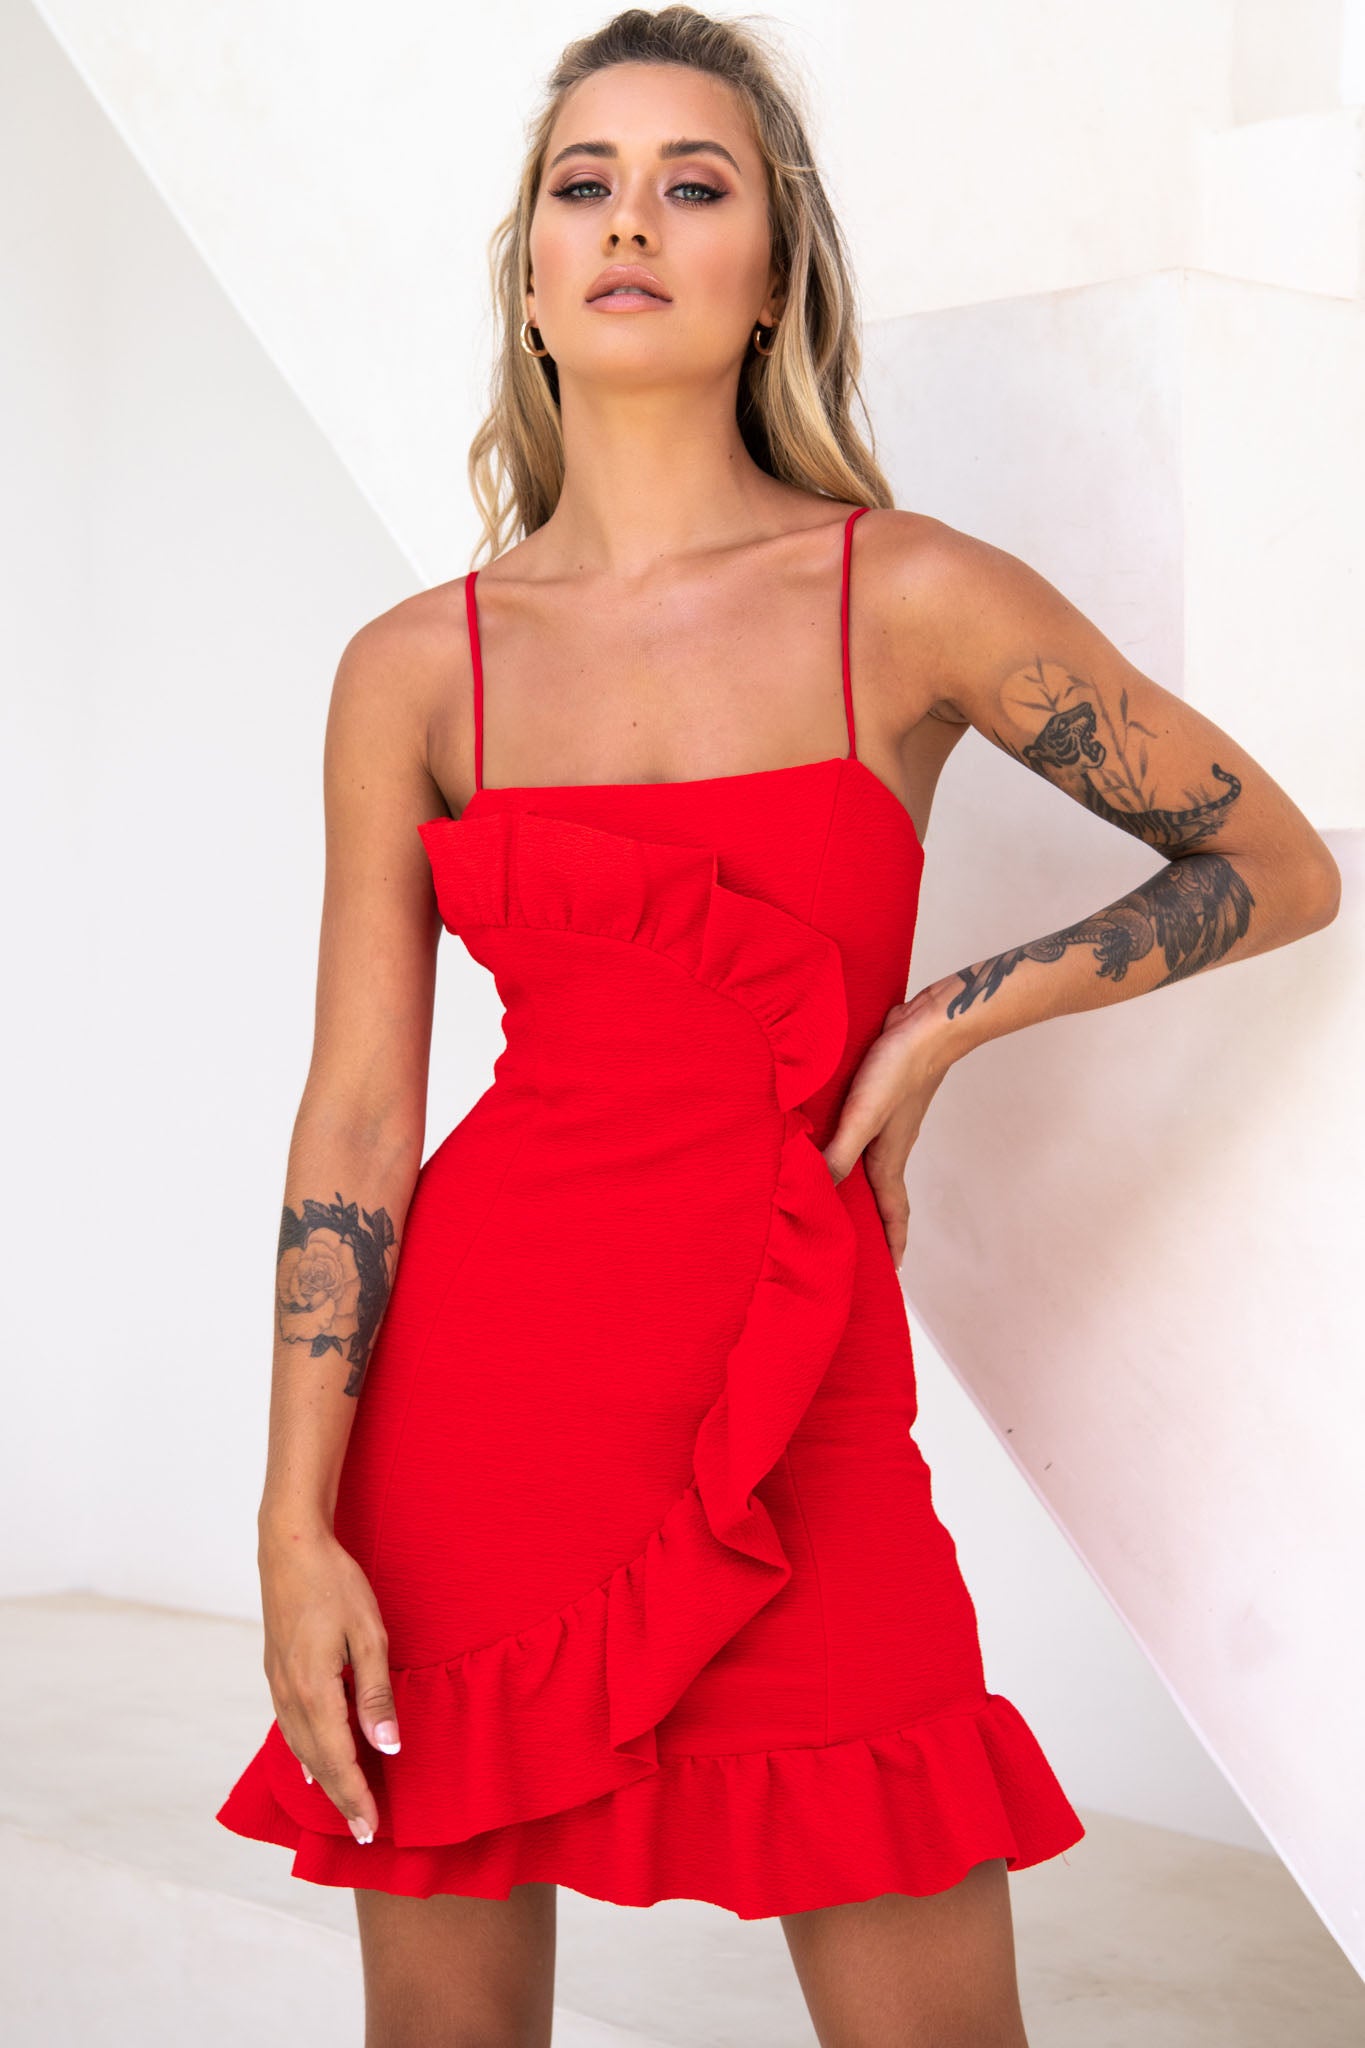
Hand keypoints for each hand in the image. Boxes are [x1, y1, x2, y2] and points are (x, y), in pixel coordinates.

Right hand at [257, 1519, 399, 1846]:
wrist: (289, 1545)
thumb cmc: (335, 1583)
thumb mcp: (369, 1635)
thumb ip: (375, 1695)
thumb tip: (387, 1747)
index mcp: (314, 1690)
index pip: (337, 1760)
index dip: (355, 1797)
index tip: (372, 1829)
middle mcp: (290, 1695)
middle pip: (316, 1763)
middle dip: (340, 1799)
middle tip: (362, 1832)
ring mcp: (278, 1683)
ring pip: (300, 1747)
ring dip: (322, 1780)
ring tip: (343, 1805)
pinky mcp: (275, 1671)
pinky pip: (289, 1727)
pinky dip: (303, 1754)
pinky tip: (308, 1766)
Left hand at [820, 992, 954, 1267]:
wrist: (930, 1024)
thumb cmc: (900, 1068)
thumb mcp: (864, 1115)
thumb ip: (840, 1152)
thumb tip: (818, 1189)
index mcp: (889, 1158)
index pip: (892, 1212)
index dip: (891, 1242)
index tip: (892, 1271)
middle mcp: (890, 1145)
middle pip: (883, 1194)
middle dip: (875, 1222)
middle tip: (859, 1244)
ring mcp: (888, 1122)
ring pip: (872, 1164)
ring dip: (861, 1185)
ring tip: (840, 1200)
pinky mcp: (882, 1098)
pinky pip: (865, 1135)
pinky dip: (851, 1148)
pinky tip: (833, 1140)